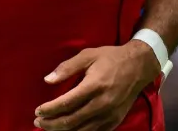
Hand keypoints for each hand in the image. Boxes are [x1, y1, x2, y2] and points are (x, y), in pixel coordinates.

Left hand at [34, 41, 160, 130]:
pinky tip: (67, 130)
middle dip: (51, 124)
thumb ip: (66, 68)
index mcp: (94, 86)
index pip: (66, 103)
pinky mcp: (115, 121)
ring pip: (81, 130)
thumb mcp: (87, 55)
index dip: (49, 109)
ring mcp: (110, 115)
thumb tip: (47, 80)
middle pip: (71, 121)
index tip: (37, 111)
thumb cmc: (111, 58)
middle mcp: (102, 104)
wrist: (139, 66)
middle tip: (38, 122)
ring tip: (48, 127)